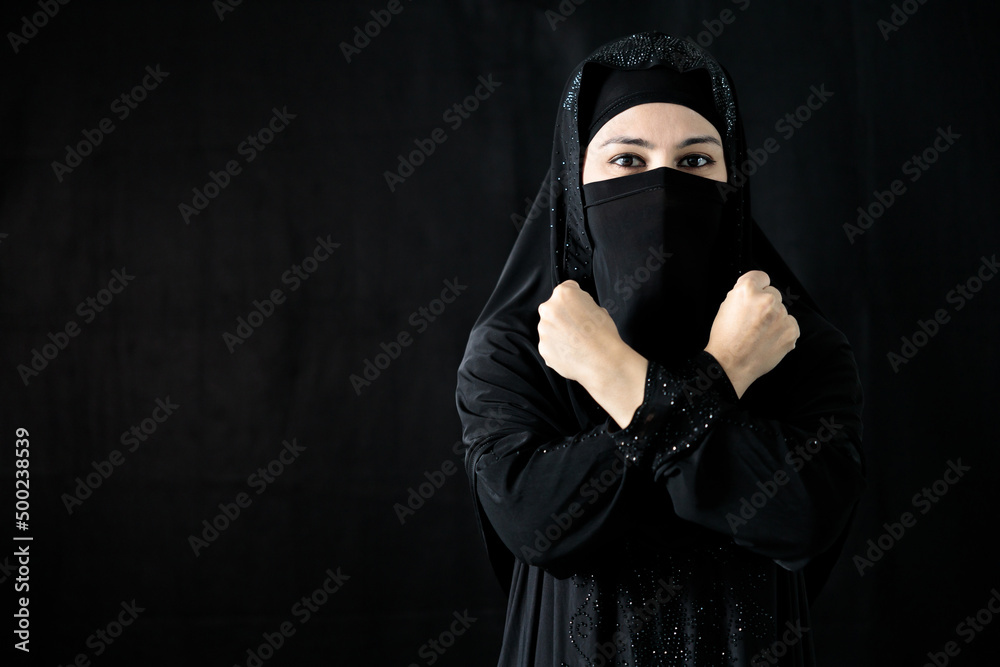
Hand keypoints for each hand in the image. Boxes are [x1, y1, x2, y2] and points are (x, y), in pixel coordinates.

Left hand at [537, 280, 646, 427]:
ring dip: (559, 333)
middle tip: (579, 327)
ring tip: (577, 341)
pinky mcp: (543, 348)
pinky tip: (572, 351)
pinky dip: (558, 348)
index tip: (578, 306)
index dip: (575, 299)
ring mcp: (543, 329)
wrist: (603, 361)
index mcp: (563, 294)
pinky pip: (549, 345)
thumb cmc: (604, 335)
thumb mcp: (599, 308)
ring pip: (550, 328)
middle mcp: (549, 309)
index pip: (566, 289)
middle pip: (554, 309)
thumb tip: (579, 308)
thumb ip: (582, 304)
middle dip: (564, 316)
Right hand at [704, 270, 798, 398]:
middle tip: (754, 321)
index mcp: (747, 290)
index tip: (756, 295)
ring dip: (774, 319)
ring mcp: (781, 315)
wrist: (731, 365)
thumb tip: (756, 291)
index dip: (757, 287)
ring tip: (759, 334)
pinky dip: (782, 331)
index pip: (761, 276)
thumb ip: (743, 295)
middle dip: (766, 305)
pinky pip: (790, 324)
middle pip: (773, 293)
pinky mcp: (791, 330)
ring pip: (782, 310)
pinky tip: (768, 340)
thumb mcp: (726, 307)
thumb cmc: (725, 339)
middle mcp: (767, 299)